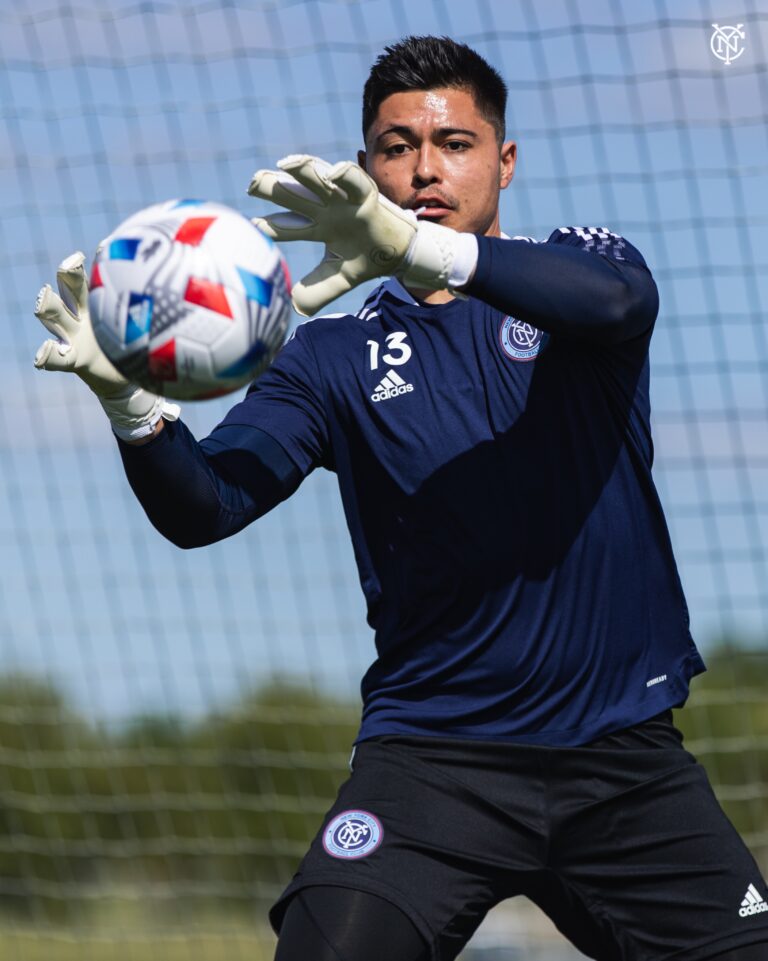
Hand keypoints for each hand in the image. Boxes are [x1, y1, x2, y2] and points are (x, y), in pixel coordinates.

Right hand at [34, 252, 179, 439]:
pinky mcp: (71, 359)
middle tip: (73, 263)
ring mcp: (74, 334)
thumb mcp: (176, 333)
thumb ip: (195, 314)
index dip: (107, 256)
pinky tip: (44, 354)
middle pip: (74, 286)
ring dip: (47, 305)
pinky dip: (46, 354)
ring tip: (43, 299)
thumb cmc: (152, 351)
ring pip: (55, 314)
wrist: (133, 382)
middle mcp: (89, 312)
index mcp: (110, 301)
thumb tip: (236, 299)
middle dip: (69, 273)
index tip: (111, 244)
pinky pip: (53, 357)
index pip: (106, 273)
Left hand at [248, 155, 477, 315]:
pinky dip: (344, 173)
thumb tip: (296, 306)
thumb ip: (318, 291)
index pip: (287, 225)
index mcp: (317, 227)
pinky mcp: (365, 194)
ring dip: (301, 169)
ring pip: (317, 179)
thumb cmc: (366, 260)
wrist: (398, 254)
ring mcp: (343, 199)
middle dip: (272, 186)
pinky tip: (333, 172)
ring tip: (284, 164)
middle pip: (293, 194)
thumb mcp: (340, 279)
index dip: (270, 225)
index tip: (253, 226)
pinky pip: (354, 179)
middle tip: (253, 184)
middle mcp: (325, 208)